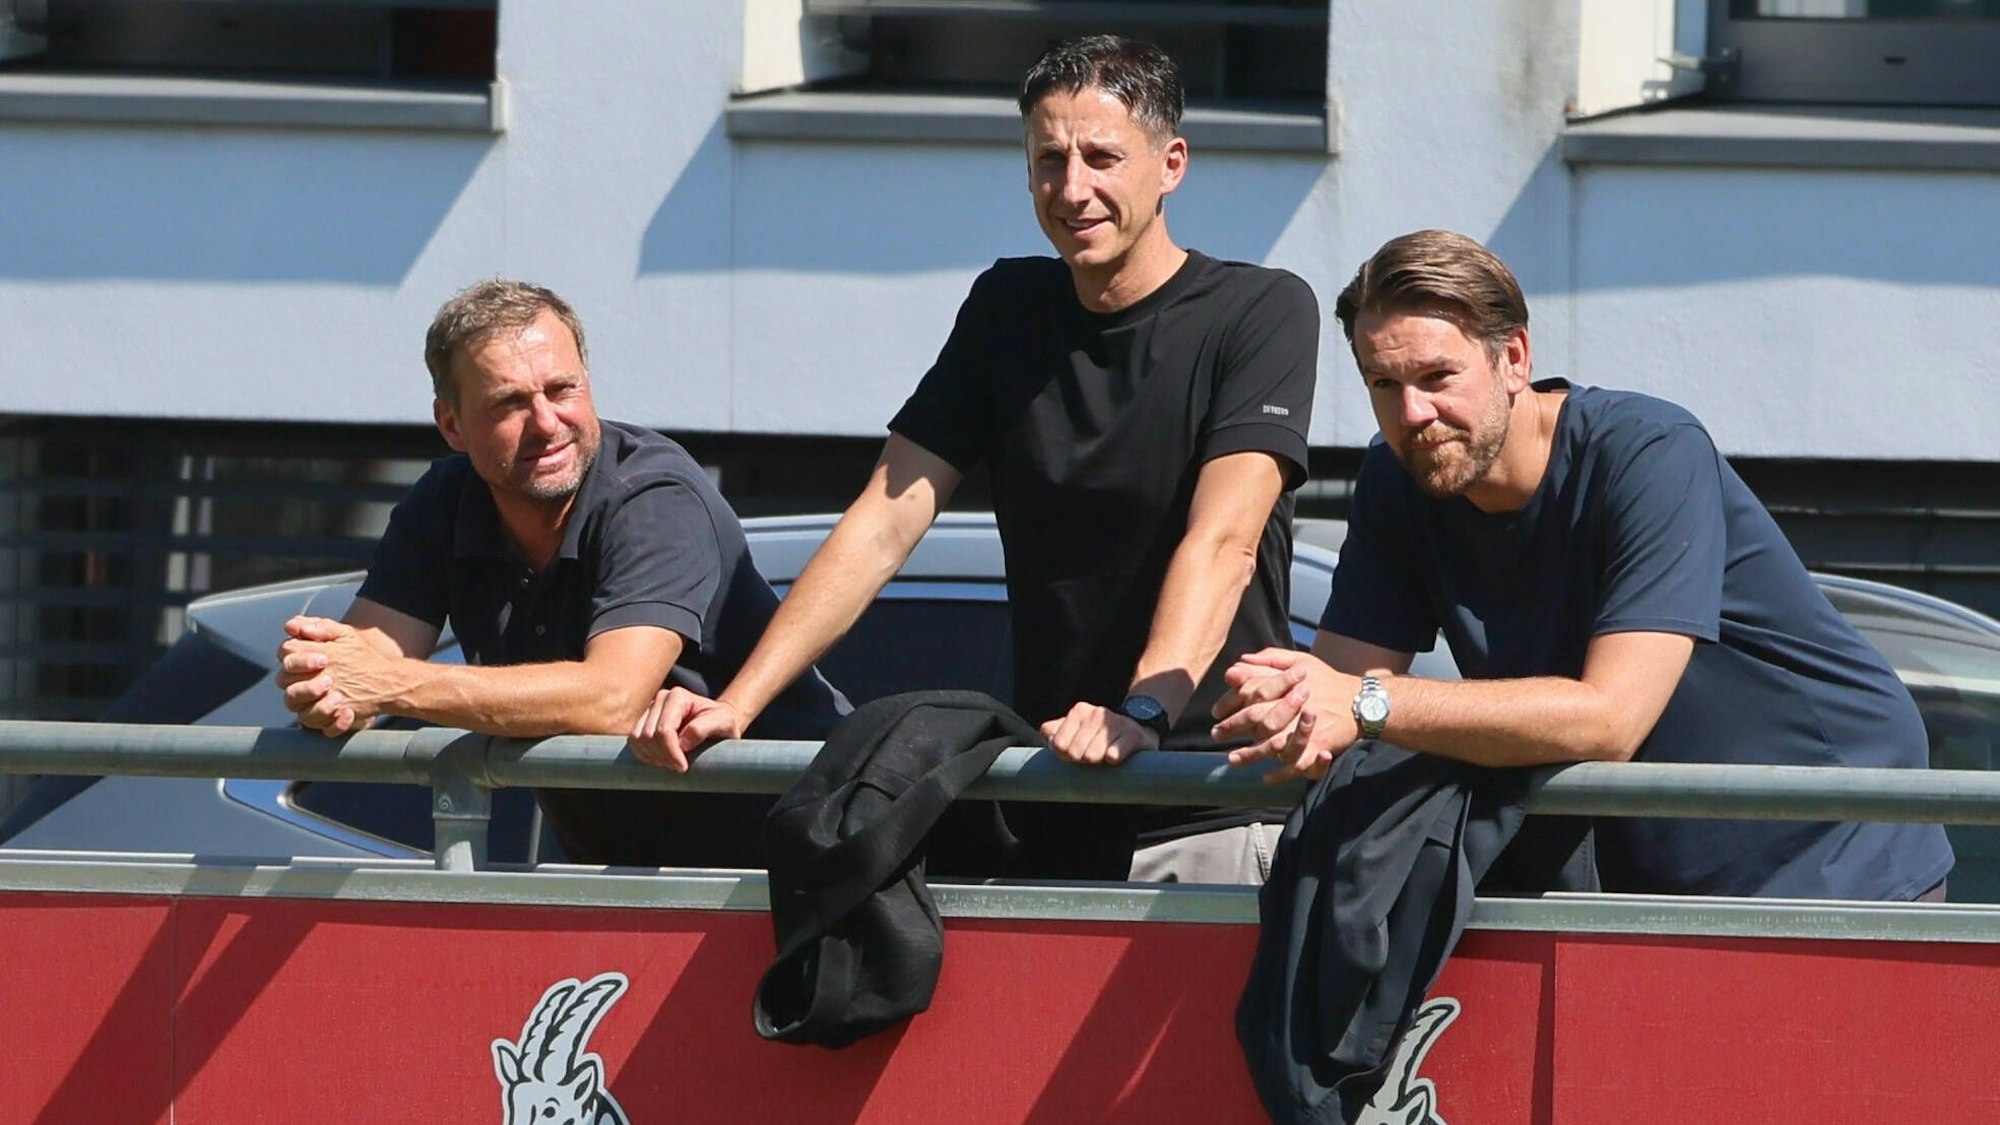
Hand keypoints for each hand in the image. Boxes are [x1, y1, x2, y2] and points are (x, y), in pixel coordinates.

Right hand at [275, 615, 394, 737]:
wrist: (385, 678)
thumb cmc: (358, 655)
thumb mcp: (345, 636)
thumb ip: (321, 628)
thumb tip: (292, 625)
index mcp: (300, 663)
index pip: (285, 659)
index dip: (300, 660)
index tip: (324, 658)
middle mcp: (300, 685)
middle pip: (285, 687)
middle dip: (306, 685)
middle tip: (330, 679)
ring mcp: (312, 706)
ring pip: (300, 713)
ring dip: (319, 706)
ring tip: (339, 697)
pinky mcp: (328, 722)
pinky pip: (324, 730)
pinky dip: (336, 723)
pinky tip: (348, 712)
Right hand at [628, 686, 745, 772]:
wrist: (717, 721)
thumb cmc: (722, 721)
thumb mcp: (723, 723)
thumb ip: (704, 728)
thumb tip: (682, 742)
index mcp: (677, 696)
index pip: (664, 730)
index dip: (671, 752)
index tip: (683, 767)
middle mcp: (660, 699)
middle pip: (648, 736)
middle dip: (663, 756)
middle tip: (679, 766)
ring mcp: (650, 709)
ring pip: (638, 739)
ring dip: (652, 756)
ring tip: (671, 763)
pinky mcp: (644, 721)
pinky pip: (634, 742)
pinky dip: (644, 755)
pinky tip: (661, 759)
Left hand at [1040, 702, 1157, 765]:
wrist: (1138, 729)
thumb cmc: (1099, 735)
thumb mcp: (1076, 729)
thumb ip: (1054, 731)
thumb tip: (1047, 734)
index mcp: (1079, 711)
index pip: (1059, 744)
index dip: (1065, 756)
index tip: (1075, 754)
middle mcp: (1097, 713)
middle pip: (1075, 752)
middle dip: (1081, 760)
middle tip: (1091, 757)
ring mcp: (1116, 723)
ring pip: (1093, 755)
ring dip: (1097, 762)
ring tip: (1104, 756)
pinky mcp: (1134, 735)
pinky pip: (1113, 755)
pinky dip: (1112, 760)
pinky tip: (1115, 757)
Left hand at [1212, 648, 1360, 781]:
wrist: (1361, 702)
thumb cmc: (1327, 680)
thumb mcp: (1301, 661)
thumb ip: (1270, 660)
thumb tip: (1240, 661)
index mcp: (1288, 685)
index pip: (1253, 692)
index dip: (1231, 702)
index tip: (1215, 712)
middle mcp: (1296, 705)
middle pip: (1258, 717)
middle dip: (1233, 726)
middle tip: (1216, 734)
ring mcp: (1307, 728)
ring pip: (1274, 743)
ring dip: (1252, 753)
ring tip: (1232, 759)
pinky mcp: (1319, 745)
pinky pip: (1298, 763)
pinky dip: (1281, 773)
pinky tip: (1265, 777)